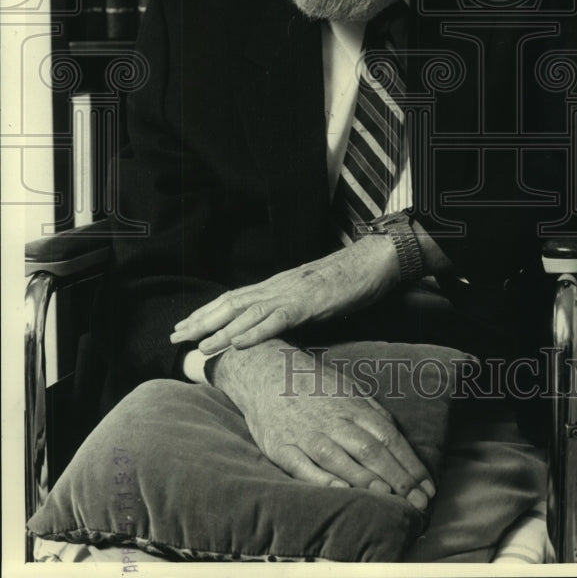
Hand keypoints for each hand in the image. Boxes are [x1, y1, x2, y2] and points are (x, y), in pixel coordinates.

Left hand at [170, 234, 398, 354]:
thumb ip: (288, 308)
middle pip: (231, 304)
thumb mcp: (309, 295)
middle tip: (176, 337)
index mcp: (276, 285)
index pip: (233, 299)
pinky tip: (238, 343)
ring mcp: (291, 293)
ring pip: (248, 313)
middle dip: (201, 320)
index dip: (207, 312)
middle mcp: (277, 287)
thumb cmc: (344, 280)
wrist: (370, 261)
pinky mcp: (308, 303)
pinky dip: (255, 332)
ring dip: (221, 330)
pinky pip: (277, 319)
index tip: (185, 326)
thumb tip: (271, 327)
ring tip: (199, 345)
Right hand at [212, 340, 434, 510]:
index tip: (428, 487)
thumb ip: (372, 413)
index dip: (410, 463)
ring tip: (389, 498)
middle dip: (398, 478)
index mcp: (351, 405)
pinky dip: (323, 479)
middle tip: (419, 502)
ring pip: (340, 458)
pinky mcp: (281, 447)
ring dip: (366, 479)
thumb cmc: (313, 386)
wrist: (265, 372)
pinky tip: (341, 491)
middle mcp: (332, 420)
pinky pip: (303, 466)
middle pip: (370, 449)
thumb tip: (398, 438)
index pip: (388, 437)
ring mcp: (305, 434)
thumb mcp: (348, 388)